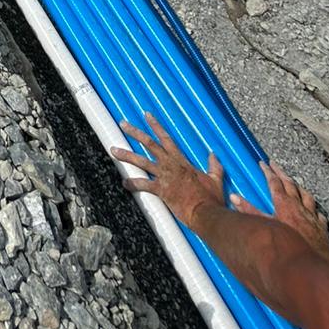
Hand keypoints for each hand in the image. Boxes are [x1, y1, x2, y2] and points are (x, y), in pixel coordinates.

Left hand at [110, 113, 226, 231]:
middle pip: (149, 144)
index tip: (146, 115)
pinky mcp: (161, 190)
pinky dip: (133, 184)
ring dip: (126, 155)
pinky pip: (143, 185)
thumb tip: (213, 155)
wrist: (206, 213)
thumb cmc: (211, 198)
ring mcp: (164, 177)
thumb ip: (214, 166)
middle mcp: (170, 165)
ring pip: (141, 161)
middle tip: (122, 124)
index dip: (156, 125)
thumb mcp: (215, 179)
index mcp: (181, 161)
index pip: (166, 138)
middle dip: (135, 132)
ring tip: (113, 150)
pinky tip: (124, 183)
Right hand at [233, 161, 328, 254]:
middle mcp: (299, 205)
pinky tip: (313, 210)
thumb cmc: (288, 243)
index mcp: (284, 203)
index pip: (274, 182)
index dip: (268, 171)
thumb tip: (234, 198)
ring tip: (294, 183)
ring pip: (306, 195)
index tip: (263, 164)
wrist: (310, 262)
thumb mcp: (265, 225)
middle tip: (274, 165)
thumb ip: (249, 211)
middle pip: (290, 184)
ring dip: (298, 187)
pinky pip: (317, 212)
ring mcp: (311, 214)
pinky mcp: (320, 226)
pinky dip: (313, 208)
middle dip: (281, 173)